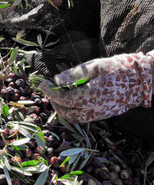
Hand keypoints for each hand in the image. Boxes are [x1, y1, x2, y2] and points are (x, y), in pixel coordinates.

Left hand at [39, 52, 153, 122]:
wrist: (142, 81)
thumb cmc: (118, 69)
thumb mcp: (95, 66)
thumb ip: (74, 74)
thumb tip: (56, 80)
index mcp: (92, 95)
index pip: (63, 99)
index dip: (50, 92)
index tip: (43, 84)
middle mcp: (94, 109)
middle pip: (65, 112)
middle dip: (53, 101)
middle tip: (49, 89)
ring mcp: (98, 114)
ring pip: (73, 118)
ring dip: (61, 108)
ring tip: (58, 94)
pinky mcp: (102, 115)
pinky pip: (82, 118)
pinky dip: (71, 111)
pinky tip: (70, 99)